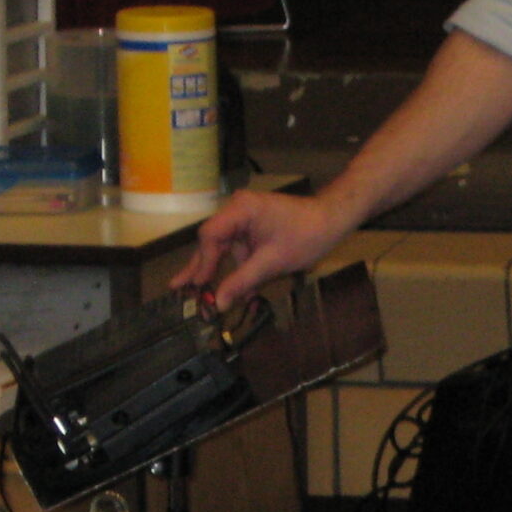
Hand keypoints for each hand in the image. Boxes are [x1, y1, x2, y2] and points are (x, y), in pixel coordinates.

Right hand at [174, 189, 352, 310]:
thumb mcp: (272, 262)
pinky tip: (234, 292)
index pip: (210, 236)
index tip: (198, 286)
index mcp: (240, 209)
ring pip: (224, 250)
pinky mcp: (253, 229)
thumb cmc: (307, 235)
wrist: (332, 221)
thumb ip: (243, 281)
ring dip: (222, 275)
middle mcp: (237, 210)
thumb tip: (219, 303)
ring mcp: (244, 219)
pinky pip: (239, 251)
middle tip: (179, 290)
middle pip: (212, 243)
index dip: (203, 263)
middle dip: (201, 270)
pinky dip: (239, 271)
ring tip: (204, 296)